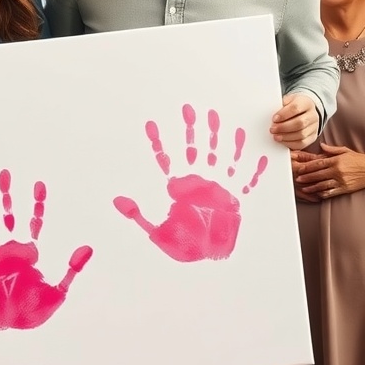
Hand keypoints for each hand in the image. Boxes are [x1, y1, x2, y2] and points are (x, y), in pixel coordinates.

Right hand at [0, 170, 92, 329]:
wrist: (9, 325)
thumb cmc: (31, 310)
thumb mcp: (57, 291)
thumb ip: (71, 270)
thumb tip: (88, 250)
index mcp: (29, 251)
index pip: (34, 221)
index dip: (37, 203)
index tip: (39, 184)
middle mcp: (11, 247)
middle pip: (9, 214)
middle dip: (8, 194)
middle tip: (6, 173)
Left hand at [113, 115, 267, 262]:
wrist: (209, 256)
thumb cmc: (185, 243)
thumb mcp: (157, 231)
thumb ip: (138, 216)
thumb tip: (117, 201)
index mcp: (179, 187)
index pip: (166, 159)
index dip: (158, 142)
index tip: (151, 124)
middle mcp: (198, 181)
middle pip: (193, 149)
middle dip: (190, 130)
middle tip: (187, 108)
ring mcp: (218, 185)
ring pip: (217, 155)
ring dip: (216, 137)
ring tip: (215, 116)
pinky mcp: (235, 195)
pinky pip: (244, 176)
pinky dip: (247, 162)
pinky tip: (248, 145)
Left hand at [270, 94, 318, 149]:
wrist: (304, 112)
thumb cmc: (293, 107)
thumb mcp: (287, 101)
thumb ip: (280, 107)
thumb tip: (273, 118)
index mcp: (306, 103)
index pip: (296, 108)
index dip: (284, 114)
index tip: (274, 119)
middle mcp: (313, 115)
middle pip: (300, 123)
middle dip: (284, 127)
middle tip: (272, 129)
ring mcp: (314, 127)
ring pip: (301, 135)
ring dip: (286, 137)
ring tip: (275, 136)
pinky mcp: (312, 137)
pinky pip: (302, 143)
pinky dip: (290, 144)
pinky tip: (282, 141)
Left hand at [292, 143, 364, 198]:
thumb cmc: (358, 160)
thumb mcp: (345, 151)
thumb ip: (332, 149)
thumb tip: (321, 145)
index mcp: (336, 161)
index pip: (318, 164)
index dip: (307, 167)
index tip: (300, 169)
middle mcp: (337, 171)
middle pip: (318, 174)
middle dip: (306, 177)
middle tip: (297, 179)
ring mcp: (340, 181)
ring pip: (322, 184)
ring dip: (312, 187)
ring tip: (304, 188)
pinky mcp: (344, 189)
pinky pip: (331, 192)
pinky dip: (322, 194)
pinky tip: (316, 194)